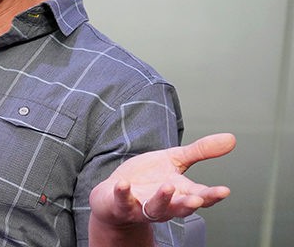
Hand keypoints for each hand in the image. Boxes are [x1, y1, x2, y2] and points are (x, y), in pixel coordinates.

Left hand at [89, 133, 235, 225]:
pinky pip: (123, 201)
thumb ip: (201, 151)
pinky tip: (124, 184)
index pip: (200, 195)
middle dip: (189, 203)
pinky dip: (123, 193)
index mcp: (180, 192)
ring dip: (162, 199)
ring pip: (155, 208)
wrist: (116, 195)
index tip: (224, 191)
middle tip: (198, 199)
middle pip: (180, 206)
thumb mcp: (175, 159)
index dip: (212, 195)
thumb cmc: (148, 178)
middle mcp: (165, 203)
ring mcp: (143, 206)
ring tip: (167, 187)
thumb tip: (231, 138)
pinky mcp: (122, 204)